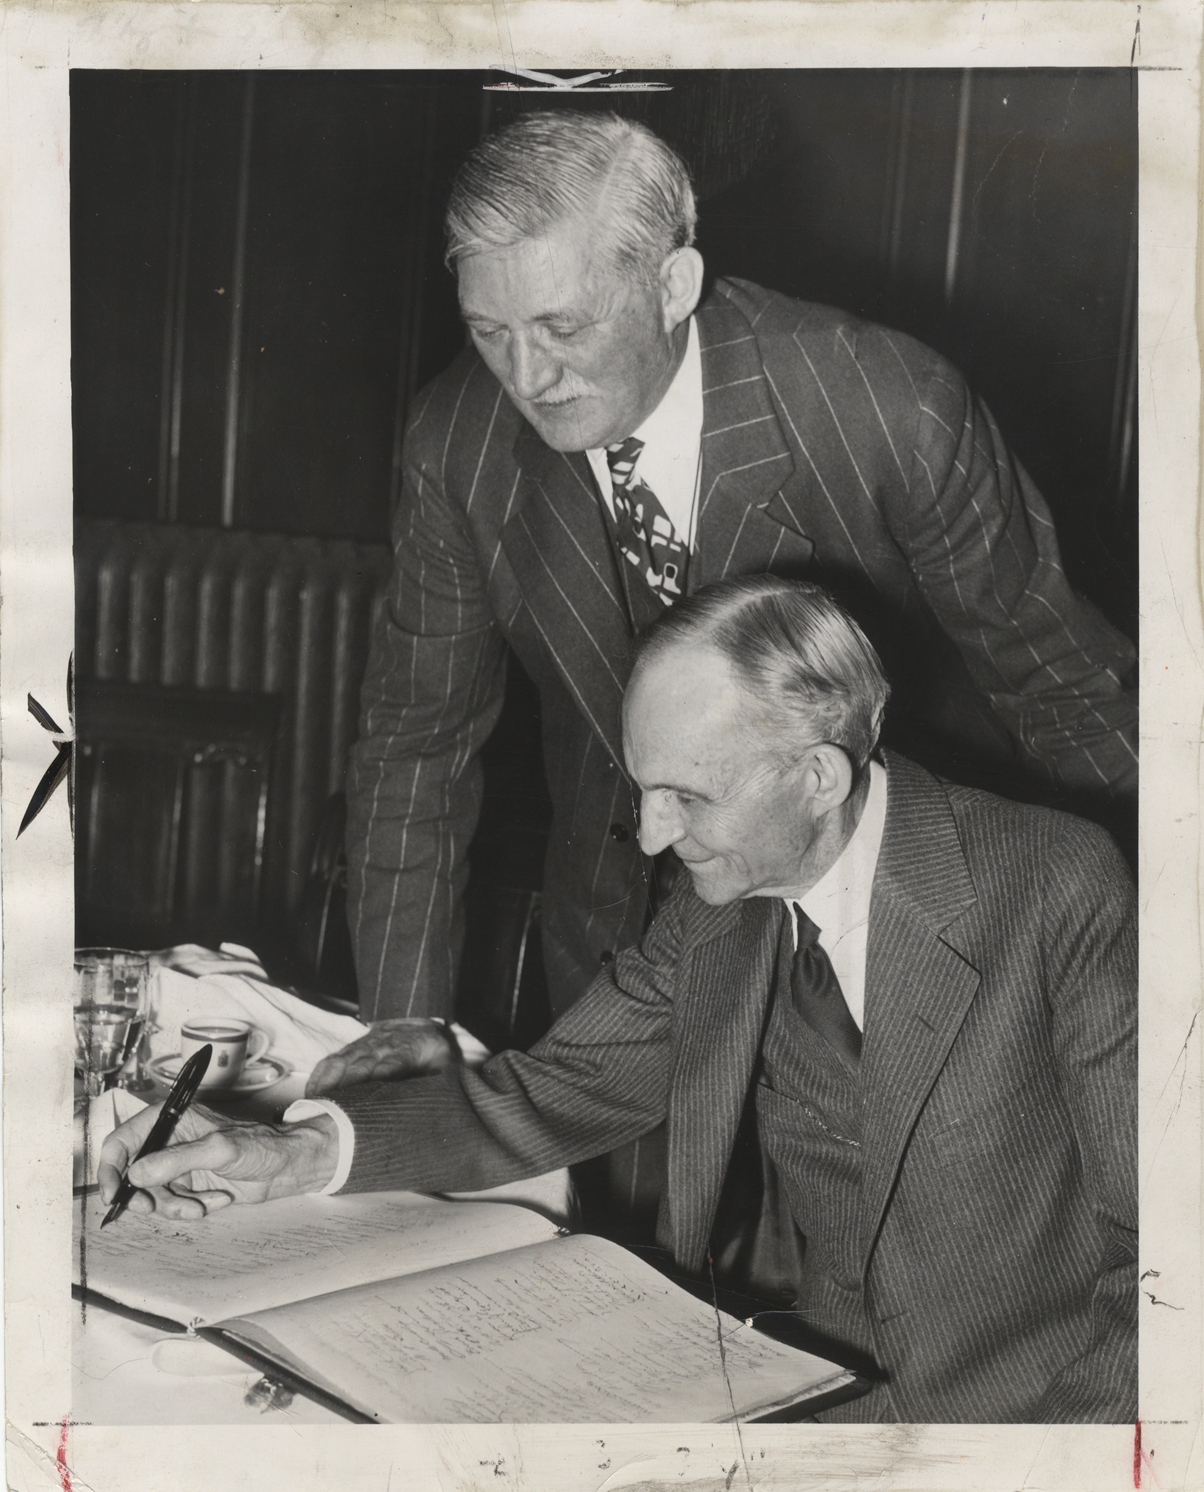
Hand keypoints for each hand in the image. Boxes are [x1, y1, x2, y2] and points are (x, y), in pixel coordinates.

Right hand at [97, 1102, 339, 1220]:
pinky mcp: (192, 1185)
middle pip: (133, 1174)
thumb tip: (136, 1174)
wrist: (289, 1166)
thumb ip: (176, 1161)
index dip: (111, 1167)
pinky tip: (218, 1199)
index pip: (123, 1140)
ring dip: (173, 1206)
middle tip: (154, 1209)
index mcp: (172, 1119)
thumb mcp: (217, 1150)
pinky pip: (175, 1204)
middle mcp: (171, 1141)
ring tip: (199, 1207)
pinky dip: (192, 1208)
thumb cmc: (260, 1145)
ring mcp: (180, 1165)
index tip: (113, 1194)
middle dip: (143, 1195)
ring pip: (154, 1195)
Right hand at [305, 1018, 458, 1097]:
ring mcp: (363, 1046)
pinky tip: (310, 1096)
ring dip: (328, 1085)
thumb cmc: (431, 1049)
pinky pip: (331, 1061)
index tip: (368, 1096)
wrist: (417, 1017)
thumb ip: (444, 1081)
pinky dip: (319, 1078)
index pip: (392, 1064)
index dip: (379, 1078)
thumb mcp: (445, 1063)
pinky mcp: (350, 1049)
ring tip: (316, 1109)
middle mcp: (381, 1047)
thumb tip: (445, 1102)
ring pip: (341, 1063)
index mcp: (407, 1050)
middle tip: (334, 1114)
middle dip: (346, 1088)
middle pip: (361, 1067)